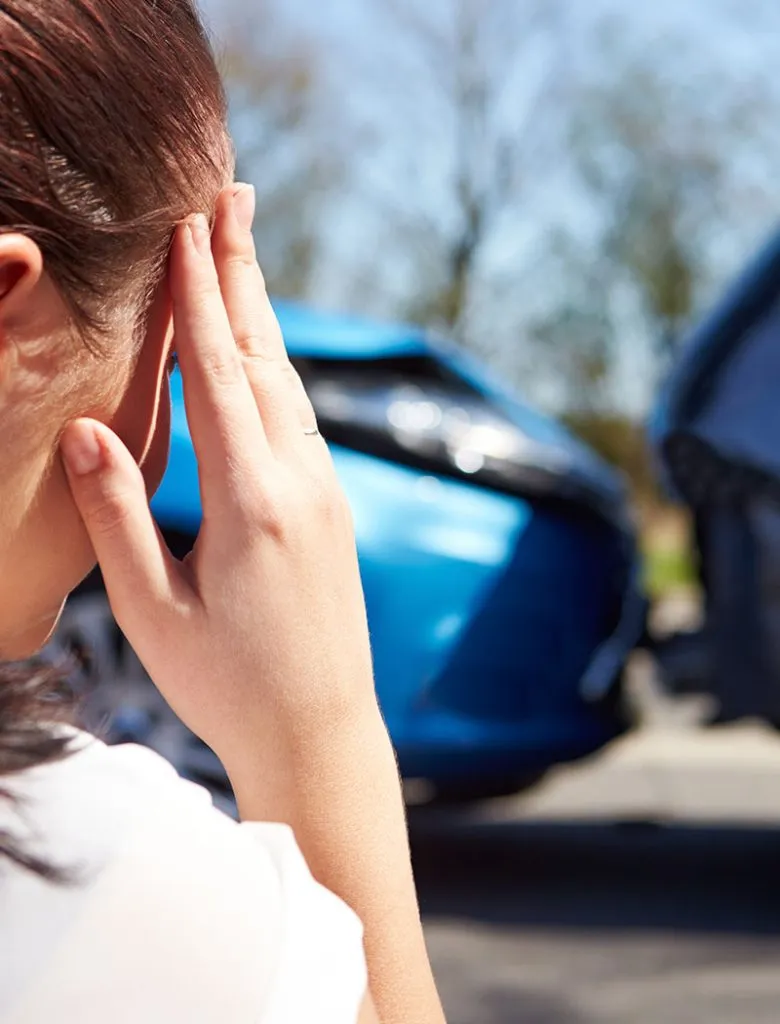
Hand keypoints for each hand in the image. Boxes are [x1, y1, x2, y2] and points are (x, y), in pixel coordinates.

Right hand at [60, 186, 376, 782]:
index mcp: (251, 503)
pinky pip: (300, 419)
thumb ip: (118, 514)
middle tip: (234, 193)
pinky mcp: (332, 509)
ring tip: (243, 249)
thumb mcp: (152, 610)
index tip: (186, 223)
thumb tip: (83, 426)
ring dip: (262, 312)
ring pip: (289, 383)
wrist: (321, 732)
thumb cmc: (227, 685)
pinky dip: (274, 368)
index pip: (218, 374)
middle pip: (265, 357)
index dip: (198, 294)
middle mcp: (301, 483)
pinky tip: (262, 350)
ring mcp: (326, 493)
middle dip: (242, 271)